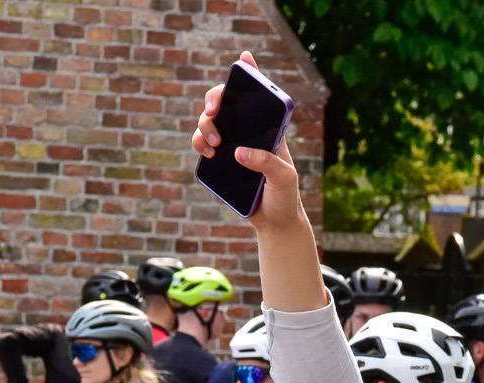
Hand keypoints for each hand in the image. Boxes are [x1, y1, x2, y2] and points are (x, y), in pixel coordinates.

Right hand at [192, 53, 307, 239]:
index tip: (244, 58)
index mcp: (268, 129)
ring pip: (209, 123)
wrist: (275, 223)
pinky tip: (206, 152)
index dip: (250, 73)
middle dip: (214, 100)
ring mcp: (231, 146)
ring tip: (213, 144)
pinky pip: (202, 146)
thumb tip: (240, 152)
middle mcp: (247, 133)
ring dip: (204, 125)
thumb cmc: (285, 196)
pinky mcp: (219, 163)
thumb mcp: (284, 178)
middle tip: (213, 111)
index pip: (258, 96)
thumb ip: (267, 164)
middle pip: (224, 103)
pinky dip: (199, 143)